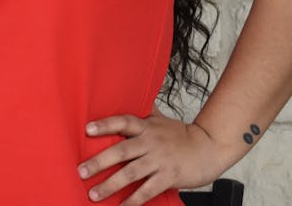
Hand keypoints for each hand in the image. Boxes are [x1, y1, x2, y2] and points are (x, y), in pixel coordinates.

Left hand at [76, 109, 227, 204]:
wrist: (210, 147)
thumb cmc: (182, 134)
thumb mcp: (161, 119)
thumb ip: (143, 112)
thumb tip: (126, 96)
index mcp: (147, 126)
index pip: (123, 122)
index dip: (105, 125)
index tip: (87, 130)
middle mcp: (151, 142)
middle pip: (122, 151)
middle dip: (99, 162)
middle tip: (81, 171)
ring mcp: (160, 160)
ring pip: (131, 173)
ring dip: (111, 185)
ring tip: (94, 194)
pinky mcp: (169, 177)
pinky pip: (148, 190)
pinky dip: (134, 200)